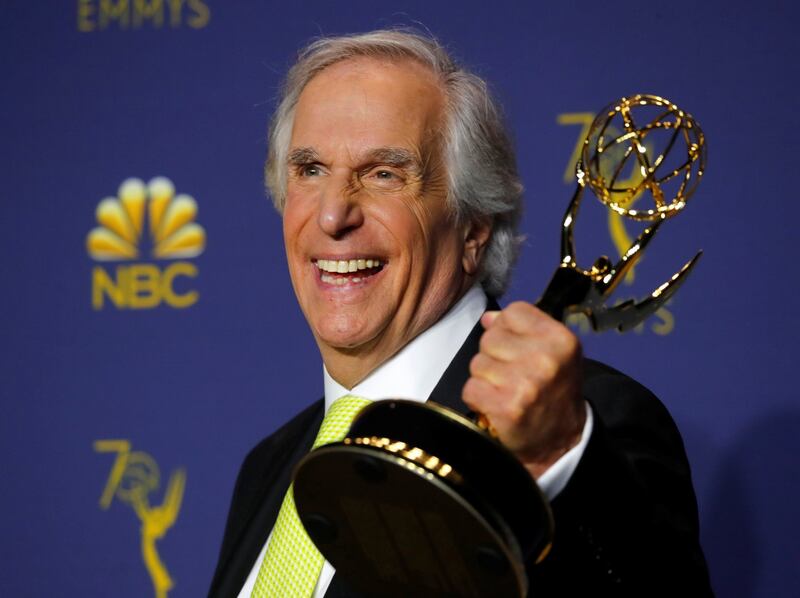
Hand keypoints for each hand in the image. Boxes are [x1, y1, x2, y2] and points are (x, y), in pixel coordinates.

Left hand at [462, 301, 584, 478]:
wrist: (561, 444)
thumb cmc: (553, 393)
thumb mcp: (553, 354)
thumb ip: (523, 330)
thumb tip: (489, 318)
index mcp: (561, 340)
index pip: (514, 312)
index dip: (508, 328)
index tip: (517, 348)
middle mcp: (546, 359)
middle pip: (491, 337)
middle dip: (494, 356)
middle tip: (512, 376)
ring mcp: (525, 384)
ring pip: (477, 363)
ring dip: (486, 378)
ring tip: (506, 391)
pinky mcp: (506, 408)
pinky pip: (471, 387)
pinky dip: (478, 398)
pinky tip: (495, 405)